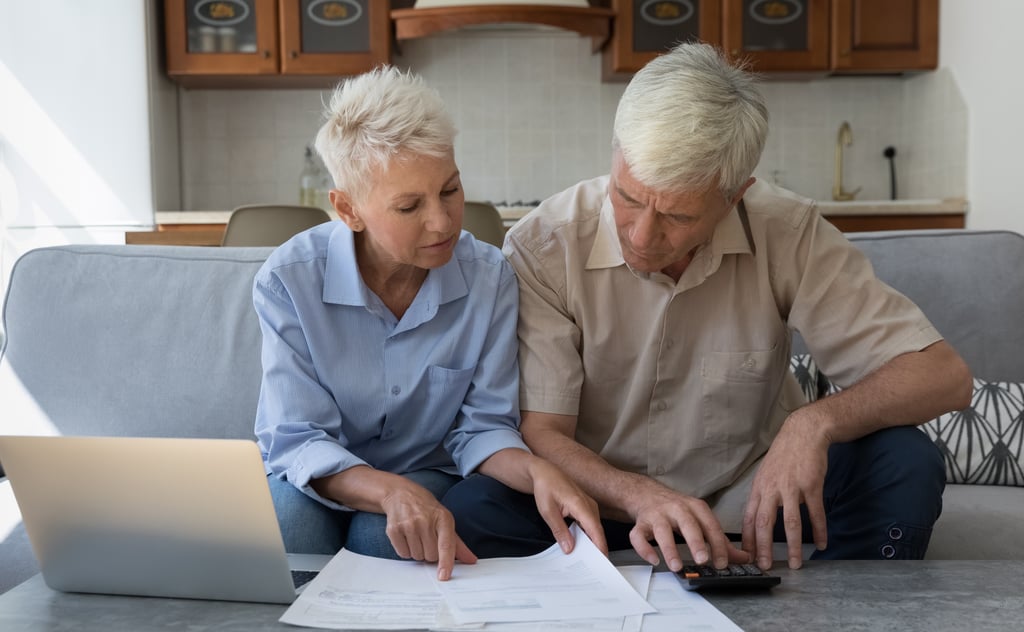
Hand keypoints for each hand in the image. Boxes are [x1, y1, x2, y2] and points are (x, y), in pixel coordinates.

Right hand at [379, 480, 477, 580]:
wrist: (401, 494)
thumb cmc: (427, 509)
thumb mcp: (445, 520)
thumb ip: (457, 543)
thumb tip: (471, 560)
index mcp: (443, 518)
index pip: (446, 545)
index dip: (446, 562)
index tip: (444, 576)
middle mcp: (425, 520)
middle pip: (430, 556)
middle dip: (430, 553)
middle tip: (427, 538)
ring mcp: (408, 524)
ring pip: (417, 556)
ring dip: (418, 552)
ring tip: (417, 535)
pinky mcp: (394, 530)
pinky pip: (403, 554)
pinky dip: (406, 550)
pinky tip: (407, 536)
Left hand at [527, 458, 607, 554]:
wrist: (545, 472)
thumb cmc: (546, 488)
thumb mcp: (548, 511)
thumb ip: (560, 530)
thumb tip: (569, 548)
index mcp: (581, 505)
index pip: (595, 530)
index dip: (600, 547)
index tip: (602, 562)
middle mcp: (589, 505)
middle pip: (597, 531)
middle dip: (597, 549)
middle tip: (593, 567)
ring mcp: (589, 505)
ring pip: (594, 528)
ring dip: (592, 543)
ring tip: (587, 560)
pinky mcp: (586, 507)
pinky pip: (590, 524)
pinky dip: (587, 535)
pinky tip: (581, 544)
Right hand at [628, 485, 749, 571]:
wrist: (646, 493)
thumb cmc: (676, 509)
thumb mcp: (700, 519)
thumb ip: (720, 539)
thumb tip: (744, 558)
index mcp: (694, 508)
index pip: (710, 525)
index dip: (718, 544)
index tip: (723, 562)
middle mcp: (676, 509)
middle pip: (687, 524)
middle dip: (696, 542)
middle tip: (703, 560)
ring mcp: (657, 515)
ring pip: (661, 531)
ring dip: (669, 549)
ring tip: (676, 566)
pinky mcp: (640, 523)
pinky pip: (638, 536)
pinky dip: (644, 549)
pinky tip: (654, 560)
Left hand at [741, 410, 829, 569]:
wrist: (804, 432)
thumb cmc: (784, 455)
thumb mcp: (766, 473)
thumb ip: (762, 495)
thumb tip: (757, 518)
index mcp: (759, 488)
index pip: (749, 517)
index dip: (747, 538)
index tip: (746, 555)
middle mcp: (772, 489)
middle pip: (765, 523)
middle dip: (764, 547)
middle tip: (765, 566)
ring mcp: (792, 487)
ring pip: (790, 523)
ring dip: (793, 546)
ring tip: (796, 563)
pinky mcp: (812, 485)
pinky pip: (815, 513)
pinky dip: (819, 530)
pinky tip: (821, 543)